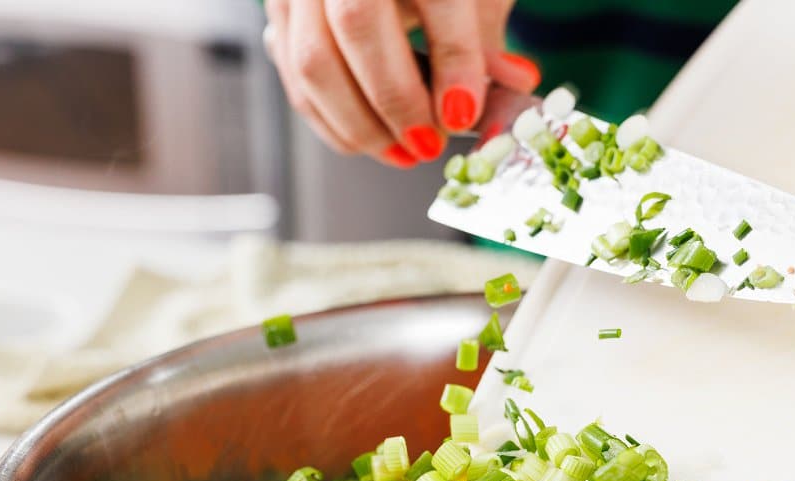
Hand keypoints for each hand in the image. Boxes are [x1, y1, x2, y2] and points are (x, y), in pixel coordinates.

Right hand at [264, 0, 540, 167]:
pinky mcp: (279, 14)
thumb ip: (486, 37)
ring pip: (313, 61)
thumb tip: (515, 83)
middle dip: (397, 100)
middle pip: (356, 26)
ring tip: (406, 152)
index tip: (465, 114)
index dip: (455, 60)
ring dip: (362, 124)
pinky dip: (333, 122)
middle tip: (431, 144)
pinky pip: (295, 77)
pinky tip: (373, 140)